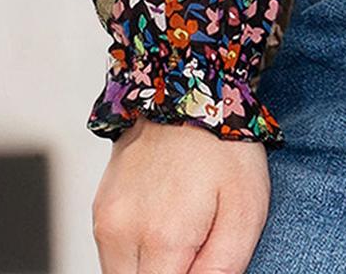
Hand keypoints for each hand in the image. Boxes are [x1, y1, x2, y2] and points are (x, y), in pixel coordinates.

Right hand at [92, 117, 270, 273]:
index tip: (199, 262)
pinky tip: (165, 226)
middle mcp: (123, 234)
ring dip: (151, 271)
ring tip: (183, 236)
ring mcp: (105, 222)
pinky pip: (114, 256)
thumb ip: (223, 267)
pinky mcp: (99, 211)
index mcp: (163, 238)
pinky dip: (137, 256)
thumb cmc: (224, 145)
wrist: (186, 88)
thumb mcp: (245, 207)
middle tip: (194, 249)